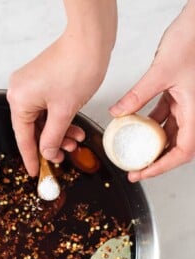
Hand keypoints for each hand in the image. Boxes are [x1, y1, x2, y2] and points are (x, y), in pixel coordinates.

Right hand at [7, 0, 116, 175]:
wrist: (91, 39)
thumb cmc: (77, 65)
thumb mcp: (64, 111)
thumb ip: (53, 137)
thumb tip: (47, 153)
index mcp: (19, 100)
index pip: (24, 138)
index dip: (31, 157)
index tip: (35, 171)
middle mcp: (20, 91)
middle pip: (33, 129)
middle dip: (51, 143)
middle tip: (63, 157)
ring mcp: (31, 85)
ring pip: (42, 120)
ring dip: (59, 132)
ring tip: (75, 142)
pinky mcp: (42, 81)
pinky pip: (47, 108)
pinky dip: (60, 119)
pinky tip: (74, 128)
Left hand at [109, 1, 194, 181]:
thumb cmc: (191, 41)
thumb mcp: (160, 72)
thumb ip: (138, 95)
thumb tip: (117, 113)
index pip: (182, 151)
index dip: (162, 167)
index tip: (142, 172)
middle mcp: (193, 111)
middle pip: (176, 148)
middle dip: (155, 162)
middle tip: (135, 170)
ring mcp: (186, 104)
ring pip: (169, 134)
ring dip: (150, 145)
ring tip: (131, 153)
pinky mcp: (178, 96)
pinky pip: (163, 118)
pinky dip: (149, 125)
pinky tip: (133, 127)